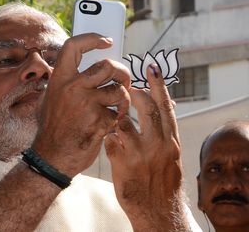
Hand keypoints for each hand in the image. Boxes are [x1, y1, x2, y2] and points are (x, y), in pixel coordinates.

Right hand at [32, 33, 130, 177]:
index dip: (92, 39)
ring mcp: (87, 104)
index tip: (107, 41)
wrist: (52, 157)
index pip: (74, 46)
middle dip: (122, 72)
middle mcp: (73, 87)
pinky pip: (119, 113)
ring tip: (118, 107)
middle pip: (108, 66)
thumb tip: (92, 69)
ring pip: (119, 91)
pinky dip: (118, 119)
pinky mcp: (99, 121)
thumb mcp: (53, 98)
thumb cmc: (54, 128)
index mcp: (60, 79)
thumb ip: (69, 82)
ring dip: (123, 99)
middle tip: (123, 81)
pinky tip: (109, 126)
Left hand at [104, 64, 187, 230]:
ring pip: (125, 123)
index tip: (150, 67)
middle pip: (148, 110)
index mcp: (171, 139)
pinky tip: (106, 139)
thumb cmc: (161, 179)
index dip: (158, 86)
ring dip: (117, 115)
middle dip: (136, 94)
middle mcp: (159, 144)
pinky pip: (110, 141)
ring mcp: (141, 154)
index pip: (166, 107)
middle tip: (127, 85)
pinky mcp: (123, 164)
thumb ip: (164, 130)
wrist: (157, 210)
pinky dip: (107, 136)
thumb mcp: (170, 154)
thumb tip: (167, 105)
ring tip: (113, 113)